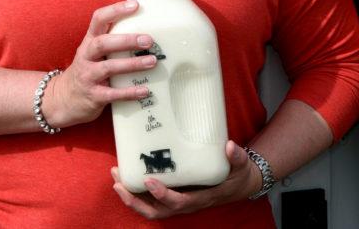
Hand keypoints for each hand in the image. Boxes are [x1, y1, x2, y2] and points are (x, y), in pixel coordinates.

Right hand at [41, 0, 156, 128]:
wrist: (63, 99)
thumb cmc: (87, 70)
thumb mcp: (93, 52)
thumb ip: (112, 42)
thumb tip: (146, 29)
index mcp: (89, 42)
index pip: (98, 19)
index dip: (116, 10)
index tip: (136, 5)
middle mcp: (86, 56)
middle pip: (103, 43)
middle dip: (126, 40)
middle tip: (148, 40)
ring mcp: (88, 76)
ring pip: (108, 68)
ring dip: (132, 64)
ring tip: (152, 62)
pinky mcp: (93, 96)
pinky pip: (112, 94)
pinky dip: (129, 92)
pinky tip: (145, 90)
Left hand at [110, 141, 259, 218]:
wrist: (238, 185)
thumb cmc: (238, 175)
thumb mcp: (241, 166)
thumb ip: (237, 157)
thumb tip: (229, 146)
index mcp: (201, 197)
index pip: (179, 202)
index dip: (163, 195)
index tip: (149, 181)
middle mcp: (187, 203)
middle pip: (156, 212)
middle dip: (135, 201)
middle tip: (119, 183)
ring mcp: (179, 202)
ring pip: (151, 209)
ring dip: (131, 198)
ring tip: (116, 180)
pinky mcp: (174, 196)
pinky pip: (152, 201)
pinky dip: (137, 193)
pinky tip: (127, 177)